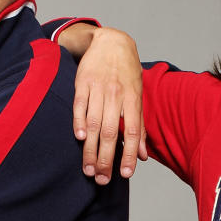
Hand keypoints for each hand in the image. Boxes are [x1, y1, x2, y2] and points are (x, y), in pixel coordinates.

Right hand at [71, 28, 146, 182]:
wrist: (111, 41)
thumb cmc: (127, 73)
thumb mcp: (138, 96)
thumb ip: (139, 126)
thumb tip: (142, 156)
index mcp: (133, 99)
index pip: (133, 132)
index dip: (129, 154)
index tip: (125, 174)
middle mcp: (116, 95)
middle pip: (110, 132)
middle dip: (106, 159)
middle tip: (101, 179)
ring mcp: (98, 88)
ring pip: (93, 123)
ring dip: (90, 149)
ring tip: (88, 169)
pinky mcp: (82, 82)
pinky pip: (79, 105)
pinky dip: (78, 122)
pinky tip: (79, 138)